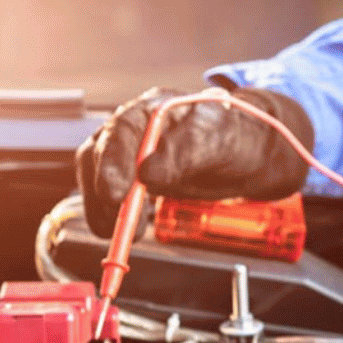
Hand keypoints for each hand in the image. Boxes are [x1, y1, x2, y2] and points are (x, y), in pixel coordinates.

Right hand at [76, 86, 313, 237]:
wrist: (245, 154)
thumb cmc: (233, 138)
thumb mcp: (219, 139)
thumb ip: (186, 152)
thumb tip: (148, 174)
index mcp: (154, 108)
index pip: (121, 130)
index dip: (112, 163)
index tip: (116, 195)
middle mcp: (134, 128)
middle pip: (100, 153)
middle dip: (103, 191)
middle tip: (117, 225)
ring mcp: (129, 152)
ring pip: (98, 176)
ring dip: (103, 208)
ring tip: (126, 234)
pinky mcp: (131, 178)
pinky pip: (110, 196)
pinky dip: (112, 216)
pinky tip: (129, 230)